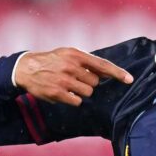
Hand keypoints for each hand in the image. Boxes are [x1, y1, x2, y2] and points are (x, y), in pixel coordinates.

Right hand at [14, 47, 133, 105]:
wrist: (26, 68)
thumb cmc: (53, 61)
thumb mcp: (69, 54)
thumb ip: (88, 62)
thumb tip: (108, 72)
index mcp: (76, 54)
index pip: (102, 65)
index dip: (118, 73)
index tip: (130, 79)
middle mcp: (71, 66)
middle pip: (95, 82)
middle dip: (89, 83)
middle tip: (75, 79)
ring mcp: (64, 80)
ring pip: (88, 93)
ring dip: (81, 92)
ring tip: (68, 85)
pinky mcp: (57, 93)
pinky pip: (77, 101)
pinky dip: (73, 99)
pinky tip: (63, 92)